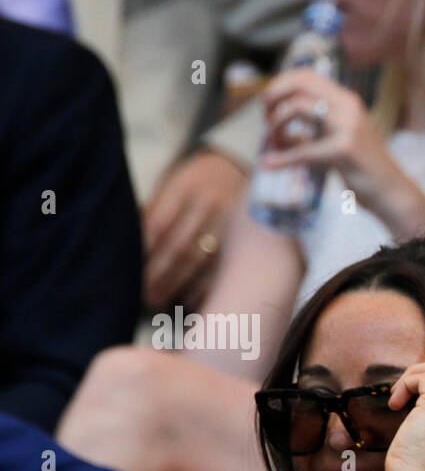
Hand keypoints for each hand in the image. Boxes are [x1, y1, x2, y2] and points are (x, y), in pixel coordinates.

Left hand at [142, 150, 248, 310]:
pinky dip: (206, 287)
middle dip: (160, 274)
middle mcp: (209, 203)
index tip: (131, 272)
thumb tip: (133, 248)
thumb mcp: (173, 184)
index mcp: (184, 186)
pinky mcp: (246, 238)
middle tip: (144, 296)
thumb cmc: (194, 182)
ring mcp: (231, 222)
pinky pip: (225, 267)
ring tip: (161, 301)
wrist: (237, 169)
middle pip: (180, 245)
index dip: (145, 251)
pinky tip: (190, 300)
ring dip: (180, 284)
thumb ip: (155, 210)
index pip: (160, 223)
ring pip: (202, 260)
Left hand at [259, 69, 408, 219]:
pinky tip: (269, 165)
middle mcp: (348, 106)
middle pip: (299, 83)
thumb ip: (312, 133)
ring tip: (271, 141)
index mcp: (346, 100)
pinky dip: (283, 158)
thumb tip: (278, 133)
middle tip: (265, 118)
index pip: (306, 75)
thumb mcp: (336, 142)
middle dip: (273, 96)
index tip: (268, 106)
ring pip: (297, 107)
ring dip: (276, 123)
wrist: (392, 193)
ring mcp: (348, 126)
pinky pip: (304, 150)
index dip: (280, 84)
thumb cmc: (364, 171)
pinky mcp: (345, 150)